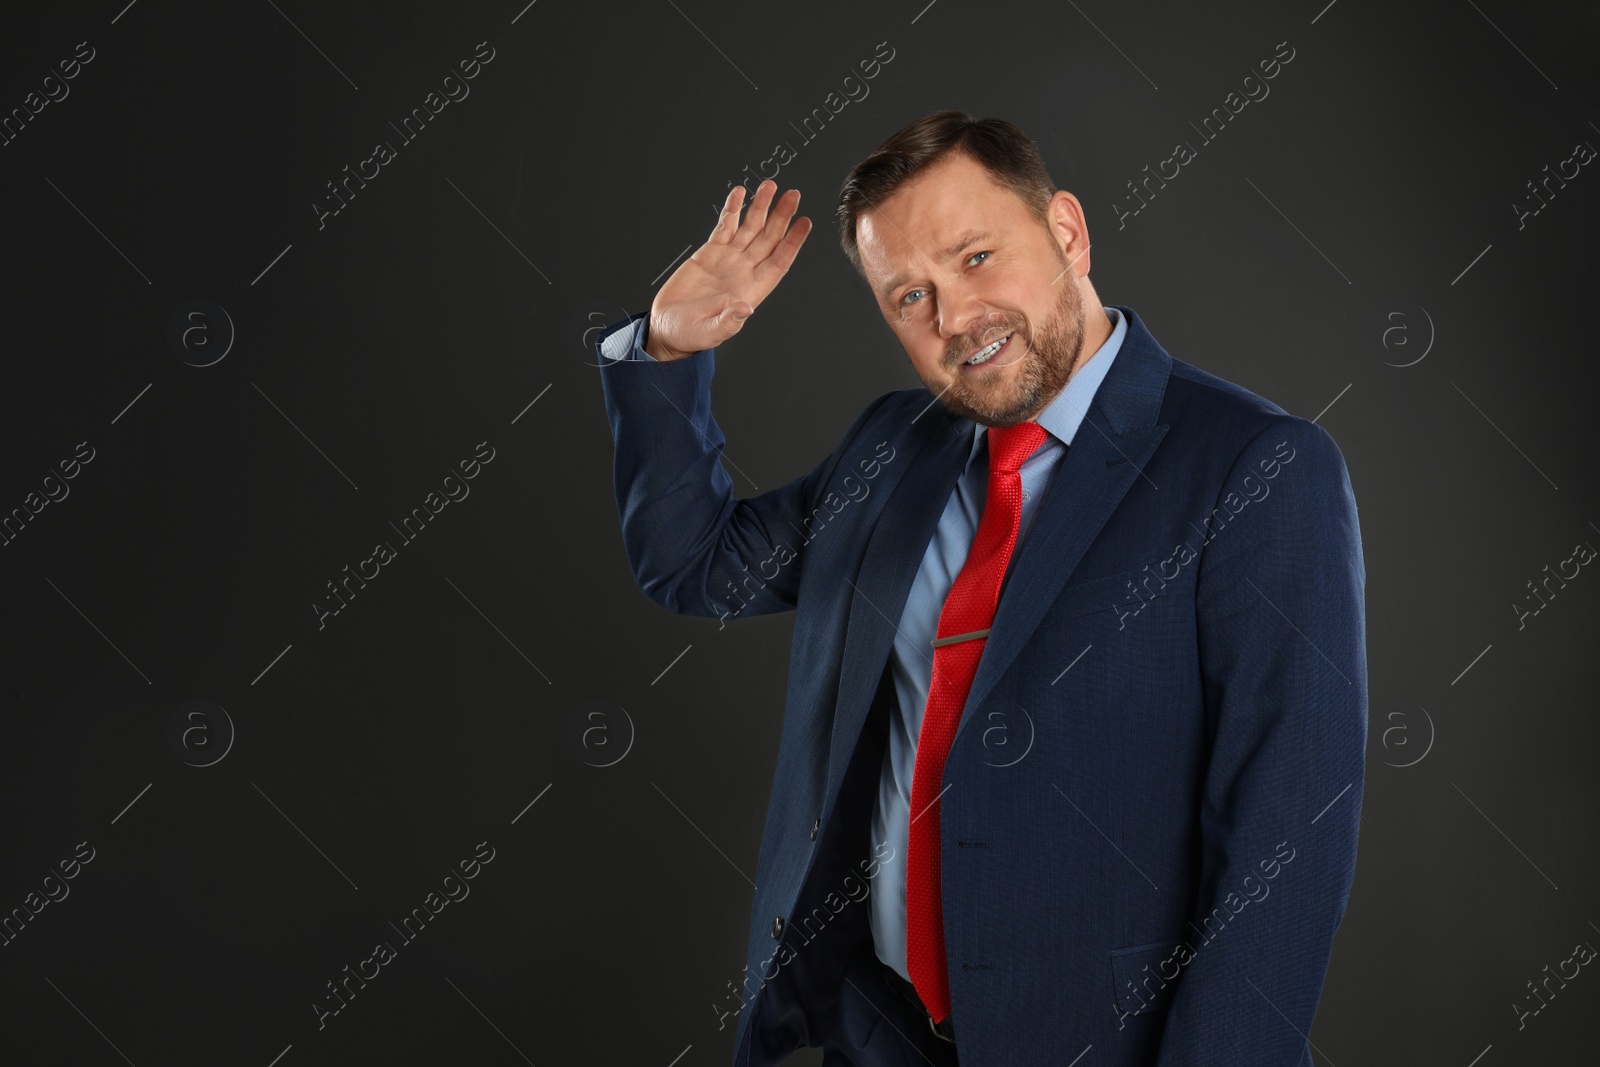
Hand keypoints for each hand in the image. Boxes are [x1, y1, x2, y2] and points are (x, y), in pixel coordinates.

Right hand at [645, 179, 811, 360]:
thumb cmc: (691, 334)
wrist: (669, 328)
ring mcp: (728, 259)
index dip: (792, 242)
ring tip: (769, 186)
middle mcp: (743, 271)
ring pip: (749, 228)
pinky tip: (739, 194)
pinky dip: (732, 209)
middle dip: (781, 216)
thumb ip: (728, 321)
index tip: (805, 222)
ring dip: (760, 207)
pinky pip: (725, 226)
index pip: (778, 261)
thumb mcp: (710, 332)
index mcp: (750, 290)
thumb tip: (745, 309)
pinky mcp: (709, 252)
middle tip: (793, 195)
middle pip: (768, 238)